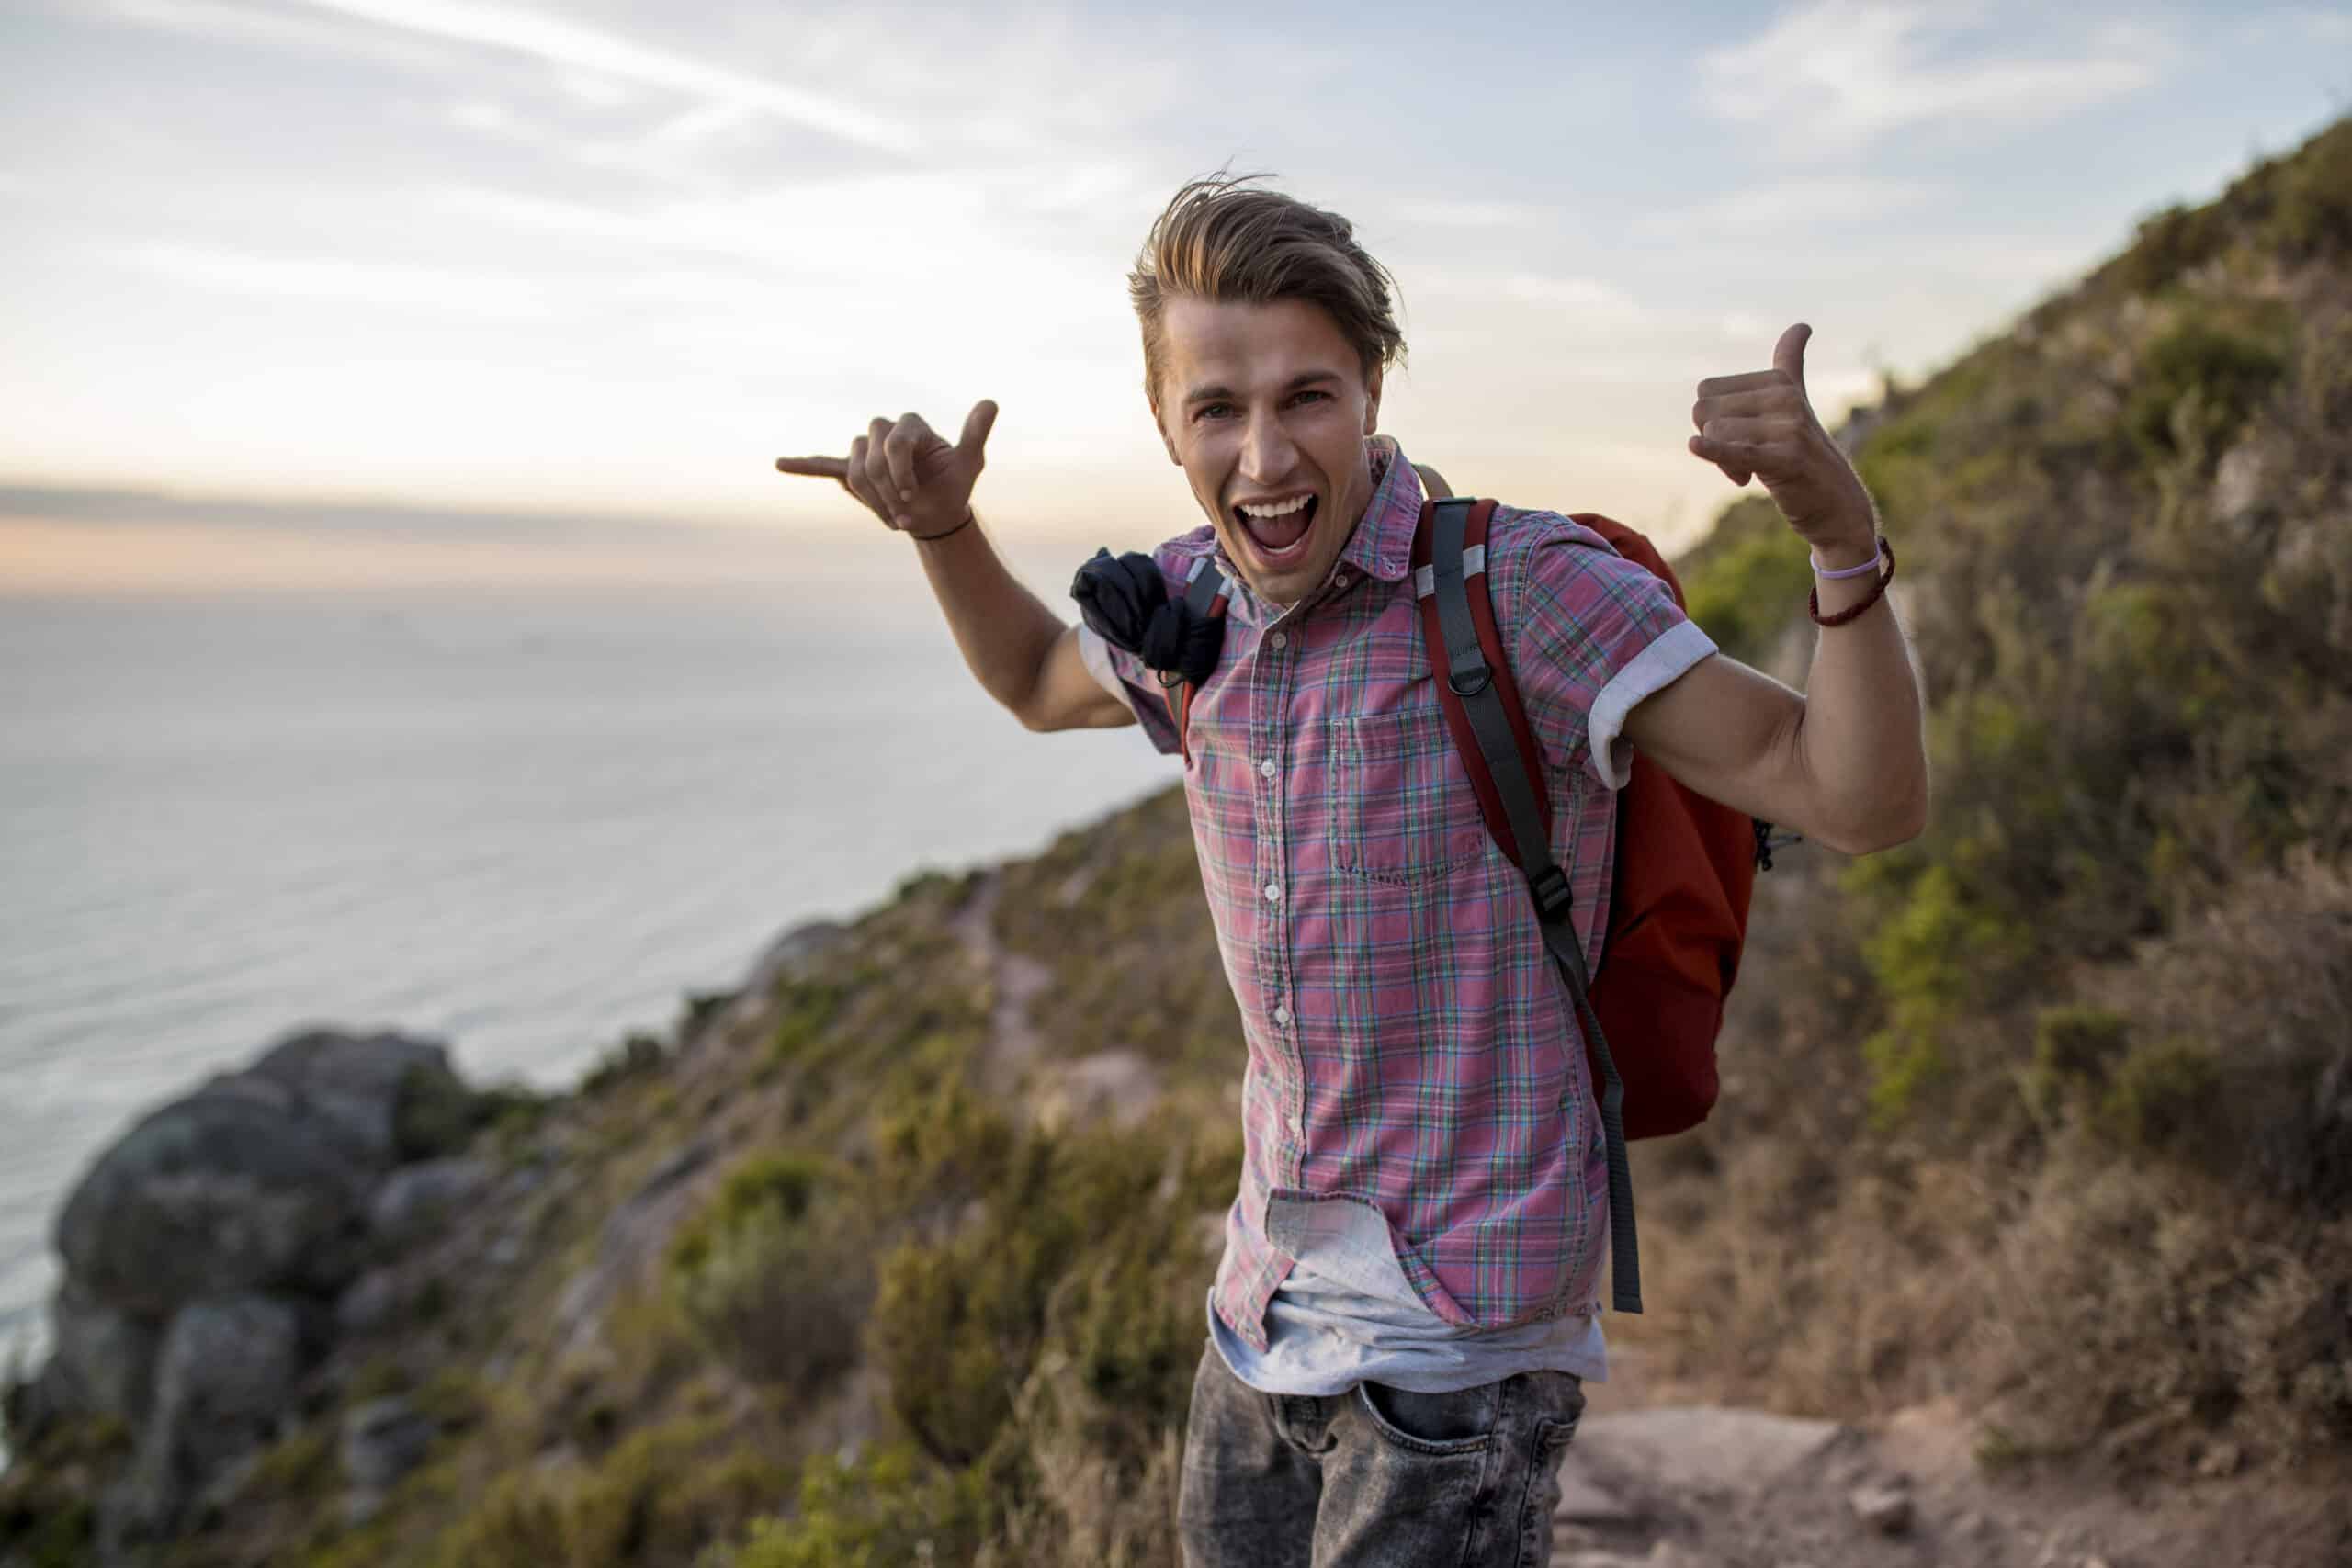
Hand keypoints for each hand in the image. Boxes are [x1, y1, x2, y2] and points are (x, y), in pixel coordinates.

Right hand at [775, 399, 998, 538]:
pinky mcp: (852, 471)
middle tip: (904, 515)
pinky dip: (804, 465)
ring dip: (871, 500)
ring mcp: (866, 452)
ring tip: (893, 519)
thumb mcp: (968, 462)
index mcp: (910, 425)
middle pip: (868, 455)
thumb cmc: (954, 486)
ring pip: (853, 471)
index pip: (894, 442)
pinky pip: (825, 465)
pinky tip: (780, 464)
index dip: (900, 472)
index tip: (912, 497)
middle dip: (884, 488)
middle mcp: (884, 432)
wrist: (938, 514)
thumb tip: (991, 402)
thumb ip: (974, 433)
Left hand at [1688, 325, 1873, 550]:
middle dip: (1713, 440)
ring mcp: (1788, 427)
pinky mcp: (1786, 459)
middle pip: (1704, 412)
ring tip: (1750, 472)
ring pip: (1713, 435)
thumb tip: (1801, 326)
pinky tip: (1695, 446)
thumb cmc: (1805, 452)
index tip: (1742, 438)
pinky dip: (1713, 451)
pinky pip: (1736, 450)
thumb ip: (1791, 365)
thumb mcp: (1796, 403)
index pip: (1706, 392)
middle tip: (1743, 459)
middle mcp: (1785, 398)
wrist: (1836, 503)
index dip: (1712, 421)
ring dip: (1723, 463)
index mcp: (1779, 381)